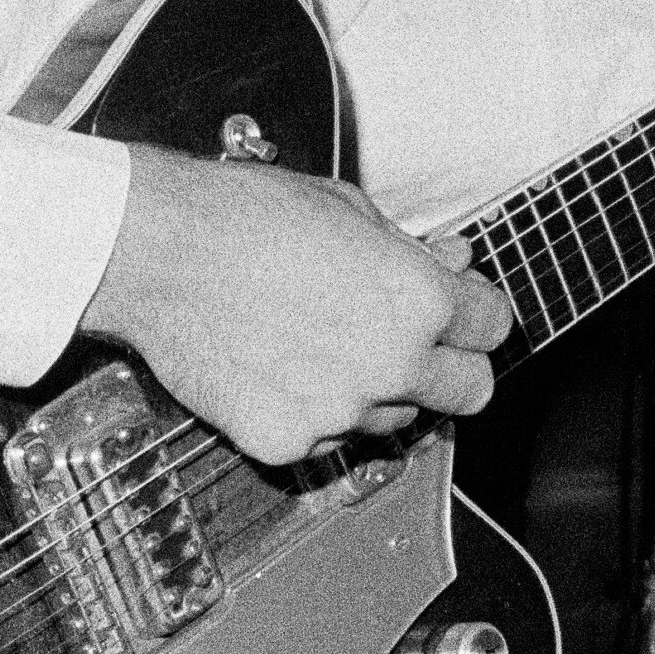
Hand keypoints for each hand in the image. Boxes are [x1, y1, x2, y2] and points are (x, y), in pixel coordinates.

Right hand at [84, 148, 514, 463]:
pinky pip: (325, 440)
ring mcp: (340, 413)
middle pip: (471, 393)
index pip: (494, 328)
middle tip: (422, 347)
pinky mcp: (286, 442)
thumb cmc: (248, 218)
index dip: (476, 312)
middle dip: (453, 368)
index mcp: (420, 301)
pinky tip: (280, 369)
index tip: (460, 310)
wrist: (160, 253)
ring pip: (394, 419)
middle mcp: (393, 365)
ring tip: (324, 343)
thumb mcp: (351, 210)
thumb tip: (450, 264)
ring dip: (377, 390)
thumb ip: (411, 252)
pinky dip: (313, 413)